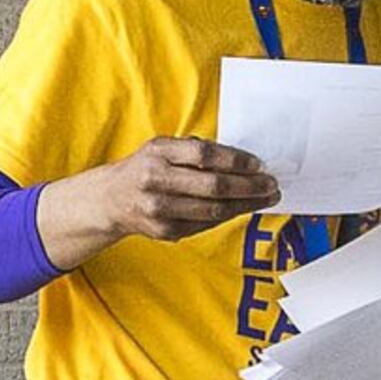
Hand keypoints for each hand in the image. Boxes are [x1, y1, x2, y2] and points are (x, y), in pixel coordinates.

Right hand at [35, 137, 279, 268]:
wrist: (110, 200)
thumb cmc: (144, 168)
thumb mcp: (162, 148)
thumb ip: (194, 150)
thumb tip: (240, 160)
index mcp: (157, 153)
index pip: (204, 155)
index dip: (235, 161)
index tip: (258, 164)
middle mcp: (156, 181)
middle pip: (213, 186)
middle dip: (248, 186)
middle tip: (271, 184)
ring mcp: (159, 209)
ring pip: (213, 210)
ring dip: (245, 205)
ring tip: (265, 197)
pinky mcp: (165, 231)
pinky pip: (205, 225)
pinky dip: (228, 216)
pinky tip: (243, 208)